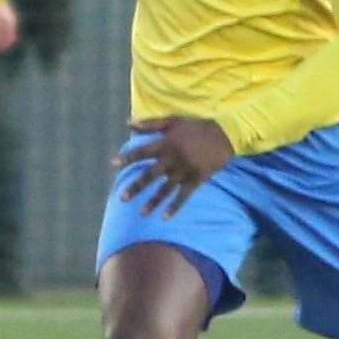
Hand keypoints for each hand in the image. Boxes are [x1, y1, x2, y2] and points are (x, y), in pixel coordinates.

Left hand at [115, 117, 234, 217]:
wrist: (225, 135)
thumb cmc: (195, 127)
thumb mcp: (173, 121)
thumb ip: (150, 124)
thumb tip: (127, 122)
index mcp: (166, 143)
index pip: (142, 152)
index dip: (127, 157)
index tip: (113, 164)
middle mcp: (173, 158)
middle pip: (151, 175)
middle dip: (136, 187)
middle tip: (122, 198)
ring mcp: (185, 170)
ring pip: (166, 189)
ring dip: (153, 202)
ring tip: (141, 213)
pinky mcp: (197, 179)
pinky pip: (184, 196)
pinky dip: (175, 207)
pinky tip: (165, 217)